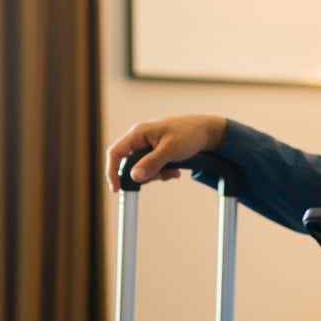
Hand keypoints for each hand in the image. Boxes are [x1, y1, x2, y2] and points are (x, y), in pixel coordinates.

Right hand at [105, 115, 227, 193]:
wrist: (208, 131)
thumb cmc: (190, 134)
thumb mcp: (171, 149)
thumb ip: (152, 162)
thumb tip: (135, 176)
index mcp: (139, 133)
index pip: (116, 152)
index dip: (112, 171)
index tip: (117, 189)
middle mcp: (140, 138)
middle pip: (128, 163)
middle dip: (143, 175)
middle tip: (160, 177)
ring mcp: (148, 145)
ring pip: (141, 167)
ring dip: (155, 174)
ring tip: (173, 172)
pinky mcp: (156, 151)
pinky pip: (151, 167)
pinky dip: (162, 172)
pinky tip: (175, 171)